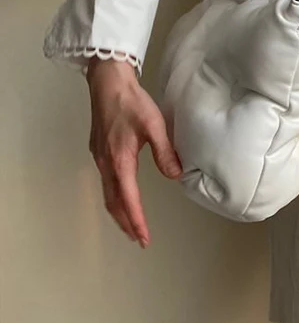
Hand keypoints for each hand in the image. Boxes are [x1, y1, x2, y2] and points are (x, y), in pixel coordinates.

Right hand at [85, 58, 182, 247]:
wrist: (108, 83)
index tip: (144, 238)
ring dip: (119, 212)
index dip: (137, 220)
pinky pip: (105, 182)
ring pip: (107, 194)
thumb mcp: (154, 125)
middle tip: (138, 239)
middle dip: (126, 223)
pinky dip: (114, 197)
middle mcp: (106, 164)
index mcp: (120, 161)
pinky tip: (122, 195)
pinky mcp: (99, 151)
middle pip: (114, 202)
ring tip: (130, 225)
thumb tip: (175, 175)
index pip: (129, 199)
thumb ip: (165, 151)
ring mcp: (99, 158)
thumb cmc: (131, 102)